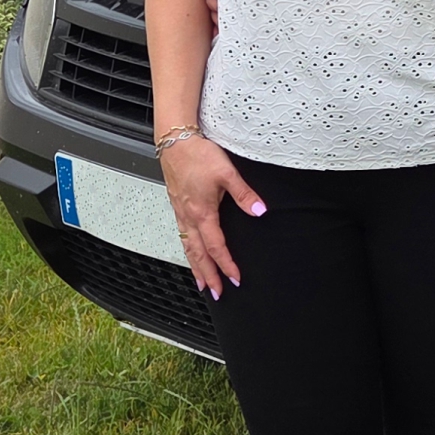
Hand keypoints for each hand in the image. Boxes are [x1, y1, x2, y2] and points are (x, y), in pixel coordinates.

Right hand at [158, 133, 264, 298]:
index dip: (226, 264)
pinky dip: (188, 251)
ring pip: (188, 247)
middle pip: (198, 254)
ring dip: (196, 267)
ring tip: (202, 283)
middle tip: (217, 293)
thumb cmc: (198, 154)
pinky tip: (191, 253)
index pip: (216, 246)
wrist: (175, 141)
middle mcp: (189, 216)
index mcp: (202, 212)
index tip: (235, 278)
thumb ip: (244, 194)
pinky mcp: (177, 206)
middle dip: (209, 275)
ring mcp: (181, 212)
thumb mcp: (227, 173)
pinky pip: (182, 235)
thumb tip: (260, 211)